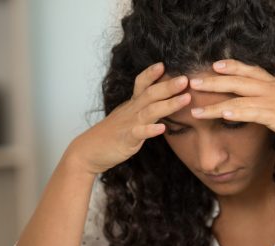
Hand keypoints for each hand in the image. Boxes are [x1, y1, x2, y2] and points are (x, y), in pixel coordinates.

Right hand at [66, 63, 190, 174]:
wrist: (88, 152)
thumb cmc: (110, 136)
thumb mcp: (128, 118)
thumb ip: (143, 110)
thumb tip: (159, 105)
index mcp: (132, 105)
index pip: (141, 84)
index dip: (151, 74)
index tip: (163, 64)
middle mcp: (131, 111)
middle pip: (151, 94)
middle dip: (169, 85)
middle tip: (186, 78)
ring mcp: (129, 124)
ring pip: (150, 111)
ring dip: (169, 104)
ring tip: (185, 99)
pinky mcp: (126, 140)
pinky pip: (139, 133)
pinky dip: (151, 130)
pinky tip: (163, 129)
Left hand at [189, 59, 274, 147]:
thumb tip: (267, 104)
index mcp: (274, 84)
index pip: (249, 70)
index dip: (231, 66)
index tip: (215, 64)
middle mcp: (269, 89)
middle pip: (235, 81)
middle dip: (212, 82)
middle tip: (193, 82)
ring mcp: (271, 101)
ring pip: (236, 100)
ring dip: (214, 106)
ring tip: (195, 110)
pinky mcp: (274, 116)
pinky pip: (251, 113)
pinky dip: (236, 113)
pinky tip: (223, 115)